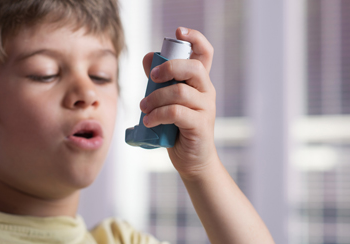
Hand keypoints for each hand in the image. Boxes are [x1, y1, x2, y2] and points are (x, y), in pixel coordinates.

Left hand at [140, 27, 216, 179]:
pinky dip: (158, 114)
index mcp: (199, 82)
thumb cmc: (178, 128)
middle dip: (169, 68)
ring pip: (180, 92)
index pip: (205, 53)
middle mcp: (206, 92)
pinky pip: (177, 113)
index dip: (195, 38)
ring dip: (155, 98)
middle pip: (193, 68)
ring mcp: (206, 109)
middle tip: (151, 79)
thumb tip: (148, 58)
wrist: (192, 160)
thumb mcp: (167, 101)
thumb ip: (159, 81)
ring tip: (143, 108)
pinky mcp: (200, 126)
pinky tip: (149, 120)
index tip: (178, 32)